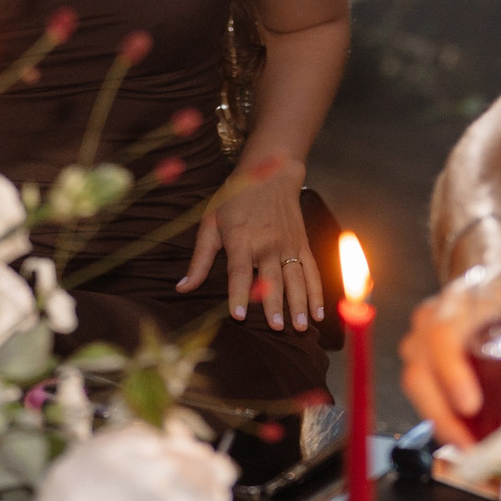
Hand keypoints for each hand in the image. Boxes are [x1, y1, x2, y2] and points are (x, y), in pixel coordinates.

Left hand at [177, 153, 319, 330]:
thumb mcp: (210, 222)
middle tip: (277, 327)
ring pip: (296, 278)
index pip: (239, 272)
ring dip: (300, 303)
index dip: (239, 294)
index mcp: (241, 239)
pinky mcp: (302, 244)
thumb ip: (199, 259)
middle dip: (275, 304)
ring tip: (301, 327)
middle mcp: (267, 244)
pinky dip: (316, 292)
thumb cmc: (236, 198)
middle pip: (272, 279)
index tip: (239, 315)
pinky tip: (317, 313)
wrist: (271, 173)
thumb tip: (182, 287)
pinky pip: (312, 271)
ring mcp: (288, 244)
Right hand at [399, 253, 500, 449]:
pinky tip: (467, 440)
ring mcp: (422, 344)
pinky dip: (443, 421)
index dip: (452, 372)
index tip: (471, 403)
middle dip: (443, 416)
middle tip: (472, 445)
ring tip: (474, 451)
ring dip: (443, 424)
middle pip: (419, 373)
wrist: (488, 268)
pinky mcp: (425, 364)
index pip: (443, 335)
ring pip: (418, 388)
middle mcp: (432, 322)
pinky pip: (424, 395)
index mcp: (460, 302)